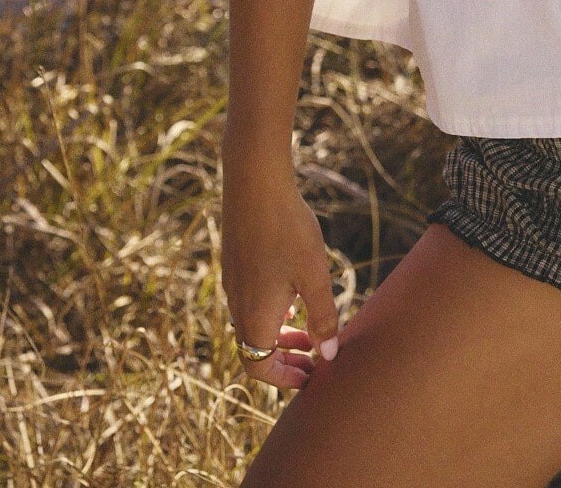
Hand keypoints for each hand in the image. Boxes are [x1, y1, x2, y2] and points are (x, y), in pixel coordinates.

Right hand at [221, 153, 339, 391]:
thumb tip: (328, 354)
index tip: (311, 375)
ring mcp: (232, 282)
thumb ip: (323, 317)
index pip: (259, 367)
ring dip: (279, 333)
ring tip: (309, 327)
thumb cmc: (288, 229)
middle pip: (255, 348)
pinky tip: (294, 293)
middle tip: (314, 357)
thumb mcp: (315, 275)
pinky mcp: (234, 263)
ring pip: (252, 323)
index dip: (284, 378)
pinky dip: (271, 310)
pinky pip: (250, 301)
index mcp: (255, 316)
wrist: (255, 183)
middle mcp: (237, 305)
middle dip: (285, 358)